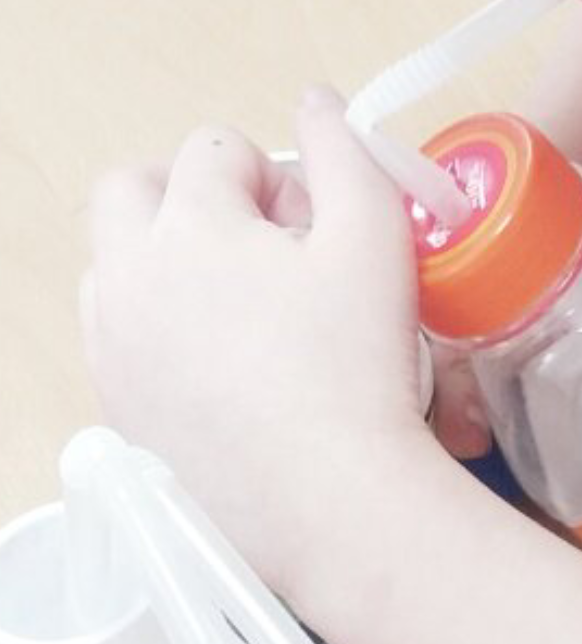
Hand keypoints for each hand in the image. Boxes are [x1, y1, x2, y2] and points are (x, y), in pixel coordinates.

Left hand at [83, 88, 430, 596]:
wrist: (330, 505)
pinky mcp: (120, 413)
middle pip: (130, 194)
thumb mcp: (375, 239)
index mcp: (189, 225)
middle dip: (186, 196)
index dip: (274, 178)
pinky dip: (153, 333)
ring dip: (161, 262)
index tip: (312, 230)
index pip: (214, 151)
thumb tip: (316, 105)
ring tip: (234, 309)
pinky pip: (116, 344)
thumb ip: (344, 152)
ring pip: (111, 269)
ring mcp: (114, 351)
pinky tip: (218, 371)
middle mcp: (129, 279)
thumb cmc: (359, 370)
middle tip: (254, 246)